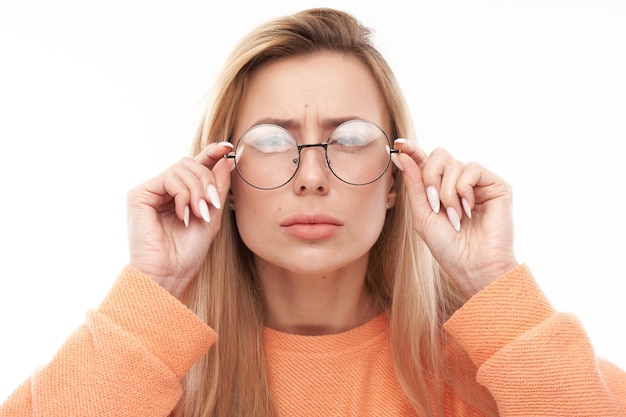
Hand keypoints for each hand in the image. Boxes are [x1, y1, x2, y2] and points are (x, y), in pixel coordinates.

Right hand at [126, 142, 233, 298]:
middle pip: (190, 163)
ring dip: (197, 190)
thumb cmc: (187, 253)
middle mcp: (163, 190)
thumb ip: (217, 188)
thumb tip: (224, 160)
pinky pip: (169, 177)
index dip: (211, 154)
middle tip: (211, 205)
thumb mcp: (211, 216)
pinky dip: (183, 194)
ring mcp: (150, 192)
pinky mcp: (139, 195)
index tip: (228, 147)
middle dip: (207, 181)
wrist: (168, 275)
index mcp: (179, 195)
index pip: (195, 166)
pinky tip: (184, 214)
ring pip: (182, 168)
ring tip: (199, 214)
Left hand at [392, 139, 518, 297]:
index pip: (426, 162)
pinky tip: (468, 209)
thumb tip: (403, 155)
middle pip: (439, 156)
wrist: (473, 266)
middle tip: (434, 203)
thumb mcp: (422, 214)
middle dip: (430, 177)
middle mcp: (459, 183)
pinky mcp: (496, 185)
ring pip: (453, 163)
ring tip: (455, 216)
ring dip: (447, 192)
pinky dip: (464, 189)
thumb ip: (414, 184)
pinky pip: (472, 168)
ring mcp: (478, 183)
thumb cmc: (447, 247)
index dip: (413, 150)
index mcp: (440, 189)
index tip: (399, 144)